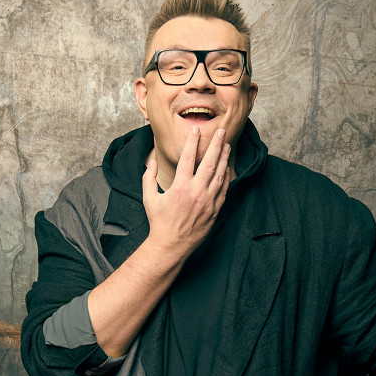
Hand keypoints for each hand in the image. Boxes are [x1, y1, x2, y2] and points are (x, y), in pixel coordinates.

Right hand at [142, 127, 230, 261]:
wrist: (172, 245)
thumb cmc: (159, 222)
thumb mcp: (149, 198)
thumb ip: (149, 177)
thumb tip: (150, 161)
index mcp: (179, 187)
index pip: (188, 158)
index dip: (192, 142)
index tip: (196, 130)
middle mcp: (196, 192)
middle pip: (209, 162)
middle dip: (215, 144)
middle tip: (221, 131)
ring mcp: (208, 202)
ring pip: (219, 174)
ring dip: (224, 158)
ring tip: (226, 145)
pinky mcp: (214, 210)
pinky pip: (223, 189)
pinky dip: (225, 176)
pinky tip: (226, 167)